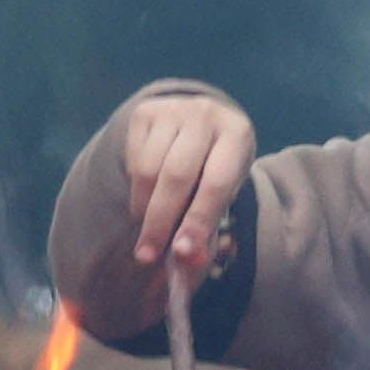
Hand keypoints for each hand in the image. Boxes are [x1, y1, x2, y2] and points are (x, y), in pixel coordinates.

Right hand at [117, 88, 254, 274]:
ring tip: (148, 229)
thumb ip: (208, 226)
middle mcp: (206, 114)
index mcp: (237, 134)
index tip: (181, 253)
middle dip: (160, 222)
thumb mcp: (224, 193)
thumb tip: (185, 260)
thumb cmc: (216, 167)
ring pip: (147, 170)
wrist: (198, 123)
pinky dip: (135, 187)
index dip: (198, 220)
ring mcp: (173, 109)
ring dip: (143, 209)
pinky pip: (132, 160)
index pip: (215, 183)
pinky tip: (147, 196)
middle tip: (148, 256)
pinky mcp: (145, 112)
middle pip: (176, 176)